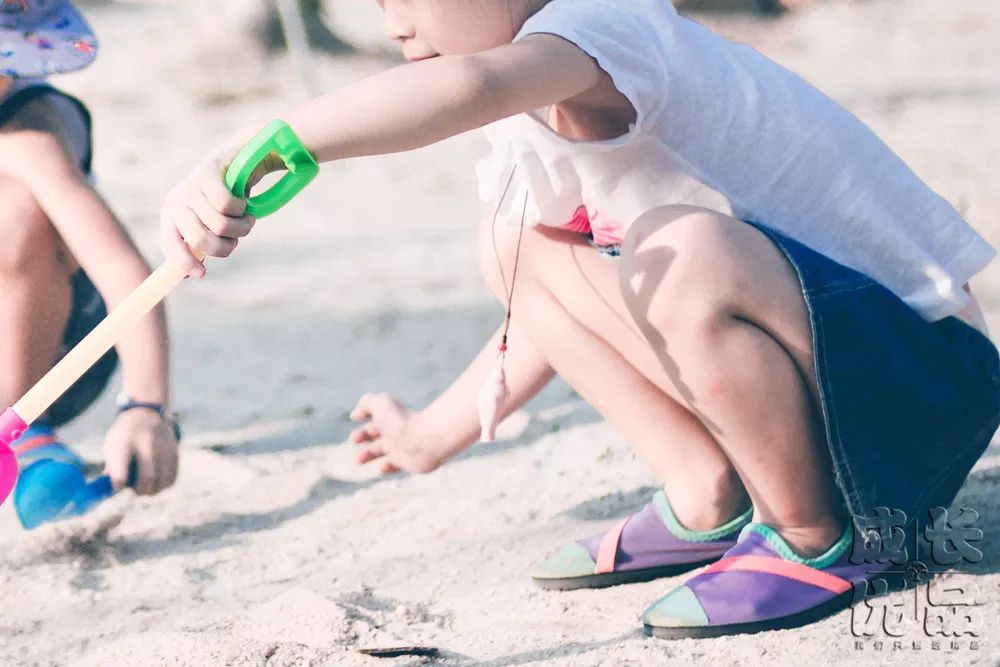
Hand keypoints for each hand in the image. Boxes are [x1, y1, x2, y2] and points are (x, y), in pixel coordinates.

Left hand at [103, 408, 178, 494]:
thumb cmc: (123, 437)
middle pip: (147, 478)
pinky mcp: (174, 453)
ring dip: (152, 490)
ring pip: (162, 481)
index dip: (119, 483)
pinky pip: (172, 478)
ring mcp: (163, 449)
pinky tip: (157, 481)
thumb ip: (112, 470)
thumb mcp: (112, 447)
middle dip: (139, 491)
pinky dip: (163, 485)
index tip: (118, 486)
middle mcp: (146, 445)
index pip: (122, 469)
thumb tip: (113, 492)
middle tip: (135, 490)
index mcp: (124, 443)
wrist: (145, 414)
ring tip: (146, 486)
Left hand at [159, 136, 280, 278]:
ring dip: (242, 227)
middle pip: (200, 240)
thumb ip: (199, 241)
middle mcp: (175, 201)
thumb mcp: (208, 220)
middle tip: (236, 239)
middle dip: (225, 246)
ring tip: (246, 219)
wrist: (241, 159)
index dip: (185, 262)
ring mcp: (190, 186)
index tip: (202, 274)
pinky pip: (228, 205)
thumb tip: (192, 273)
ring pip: (220, 225)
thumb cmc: (226, 197)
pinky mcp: (207, 172)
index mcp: (171, 215)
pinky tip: (244, 202)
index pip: (170, 244)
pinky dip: (243, 209)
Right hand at [349, 393, 444, 473]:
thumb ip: (366, 404)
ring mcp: (402, 447)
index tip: (354, 437)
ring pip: (382, 451)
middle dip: (362, 438)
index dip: (361, 429)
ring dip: (368, 455)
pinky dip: (386, 468)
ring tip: (359, 460)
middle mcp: (395, 432)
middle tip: (353, 443)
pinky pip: (395, 466)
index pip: (372, 422)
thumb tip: (355, 415)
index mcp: (390, 418)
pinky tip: (380, 468)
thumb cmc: (401, 421)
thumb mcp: (380, 404)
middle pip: (376, 435)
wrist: (424, 440)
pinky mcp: (408, 462)